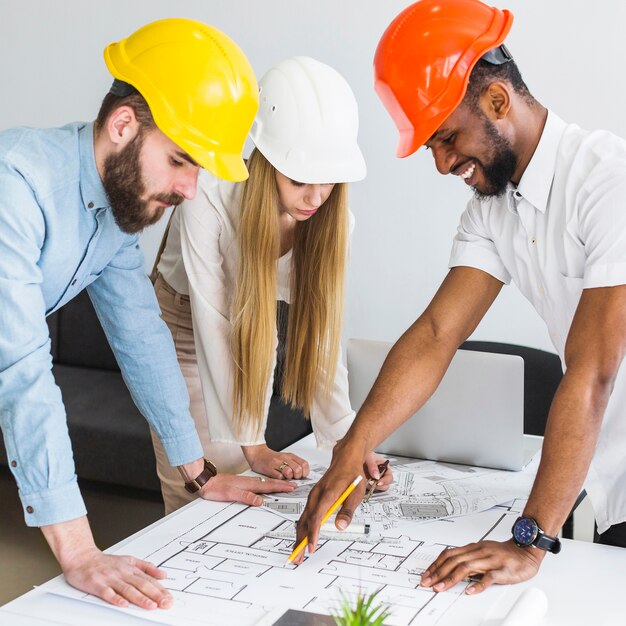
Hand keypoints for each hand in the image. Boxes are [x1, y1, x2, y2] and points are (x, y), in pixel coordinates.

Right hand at [64, 549, 173, 608]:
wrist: (82, 557)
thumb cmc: (105, 562)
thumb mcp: (129, 560)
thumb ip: (146, 567)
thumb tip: (162, 574)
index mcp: (131, 568)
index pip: (149, 580)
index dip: (160, 590)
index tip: (169, 598)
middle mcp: (122, 573)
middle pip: (141, 584)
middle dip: (155, 595)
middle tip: (165, 603)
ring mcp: (110, 578)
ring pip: (127, 589)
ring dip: (140, 598)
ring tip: (151, 606)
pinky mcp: (97, 584)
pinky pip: (107, 592)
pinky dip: (116, 598)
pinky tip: (123, 604)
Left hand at [199, 472, 296, 505]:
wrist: (206, 481)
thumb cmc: (217, 487)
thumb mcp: (231, 494)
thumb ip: (246, 497)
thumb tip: (260, 500)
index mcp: (249, 484)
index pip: (269, 486)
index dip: (281, 487)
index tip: (292, 487)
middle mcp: (249, 482)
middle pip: (270, 483)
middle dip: (283, 484)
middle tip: (294, 485)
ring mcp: (246, 482)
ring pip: (265, 483)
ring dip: (276, 484)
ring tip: (285, 485)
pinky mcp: (242, 484)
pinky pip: (259, 485)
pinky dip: (267, 485)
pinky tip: (266, 487)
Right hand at [242, 443, 309, 479]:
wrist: (257, 453)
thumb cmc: (272, 458)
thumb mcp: (286, 458)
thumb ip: (294, 464)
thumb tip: (303, 474)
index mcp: (290, 456)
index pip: (304, 464)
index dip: (305, 472)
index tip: (302, 476)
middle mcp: (285, 458)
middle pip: (298, 469)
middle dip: (297, 476)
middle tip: (293, 478)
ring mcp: (277, 463)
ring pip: (289, 472)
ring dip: (289, 478)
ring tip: (286, 478)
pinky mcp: (269, 468)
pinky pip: (278, 477)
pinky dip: (280, 480)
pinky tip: (278, 478)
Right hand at [293, 441, 366, 562]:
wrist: (346, 459)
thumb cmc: (352, 474)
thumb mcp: (356, 493)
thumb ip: (348, 510)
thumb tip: (340, 526)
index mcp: (327, 494)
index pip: (316, 518)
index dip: (313, 534)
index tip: (311, 548)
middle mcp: (316, 495)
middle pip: (304, 521)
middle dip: (300, 540)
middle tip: (297, 558)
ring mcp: (313, 495)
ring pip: (303, 518)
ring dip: (299, 536)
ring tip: (298, 551)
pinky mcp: (314, 497)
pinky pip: (305, 514)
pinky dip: (302, 527)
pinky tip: (302, 536)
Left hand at [363, 451, 392, 491]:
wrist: (357, 455)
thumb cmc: (366, 454)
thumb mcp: (369, 457)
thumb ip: (373, 465)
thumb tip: (376, 476)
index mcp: (385, 466)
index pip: (389, 477)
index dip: (385, 481)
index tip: (378, 482)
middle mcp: (382, 474)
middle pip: (386, 484)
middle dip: (380, 486)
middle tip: (373, 484)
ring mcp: (376, 479)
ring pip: (379, 488)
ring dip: (374, 487)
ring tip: (367, 482)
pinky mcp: (370, 482)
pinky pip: (371, 488)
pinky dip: (368, 487)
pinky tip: (364, 482)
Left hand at [420, 539, 544, 593]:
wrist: (525, 550)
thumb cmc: (503, 553)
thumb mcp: (481, 552)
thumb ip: (467, 558)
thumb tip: (448, 567)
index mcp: (473, 547)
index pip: (449, 554)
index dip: (436, 564)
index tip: (426, 574)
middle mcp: (479, 552)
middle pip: (454, 560)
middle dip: (438, 572)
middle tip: (428, 582)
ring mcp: (491, 560)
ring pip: (467, 567)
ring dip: (451, 578)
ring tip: (441, 587)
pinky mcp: (503, 570)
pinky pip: (489, 577)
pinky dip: (478, 584)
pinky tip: (469, 591)